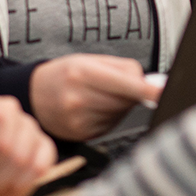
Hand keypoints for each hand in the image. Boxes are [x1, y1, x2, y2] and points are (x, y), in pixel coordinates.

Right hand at [29, 54, 161, 140]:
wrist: (34, 96)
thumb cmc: (65, 74)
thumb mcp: (90, 60)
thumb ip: (123, 68)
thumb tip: (149, 82)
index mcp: (82, 73)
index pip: (122, 83)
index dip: (145, 89)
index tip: (161, 91)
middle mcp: (78, 99)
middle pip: (125, 98)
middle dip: (133, 90)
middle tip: (121, 82)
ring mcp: (78, 120)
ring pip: (121, 112)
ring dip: (122, 103)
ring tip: (102, 93)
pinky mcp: (81, 135)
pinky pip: (111, 124)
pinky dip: (112, 114)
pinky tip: (97, 106)